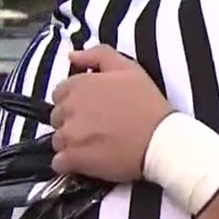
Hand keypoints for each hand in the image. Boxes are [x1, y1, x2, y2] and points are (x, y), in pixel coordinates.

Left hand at [48, 45, 173, 182]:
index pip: (60, 93)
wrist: (161, 141)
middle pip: (57, 117)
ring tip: (94, 145)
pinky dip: (69, 163)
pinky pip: (59, 163)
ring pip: (57, 140)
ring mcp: (70, 135)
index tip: (92, 109)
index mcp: (79, 85)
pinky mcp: (74, 159)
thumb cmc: (147, 103)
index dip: (74, 101)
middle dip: (71, 122)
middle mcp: (69, 109)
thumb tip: (72, 55)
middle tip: (96, 127)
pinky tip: (87, 161)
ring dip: (71, 143)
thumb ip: (97, 55)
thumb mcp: (128, 67)